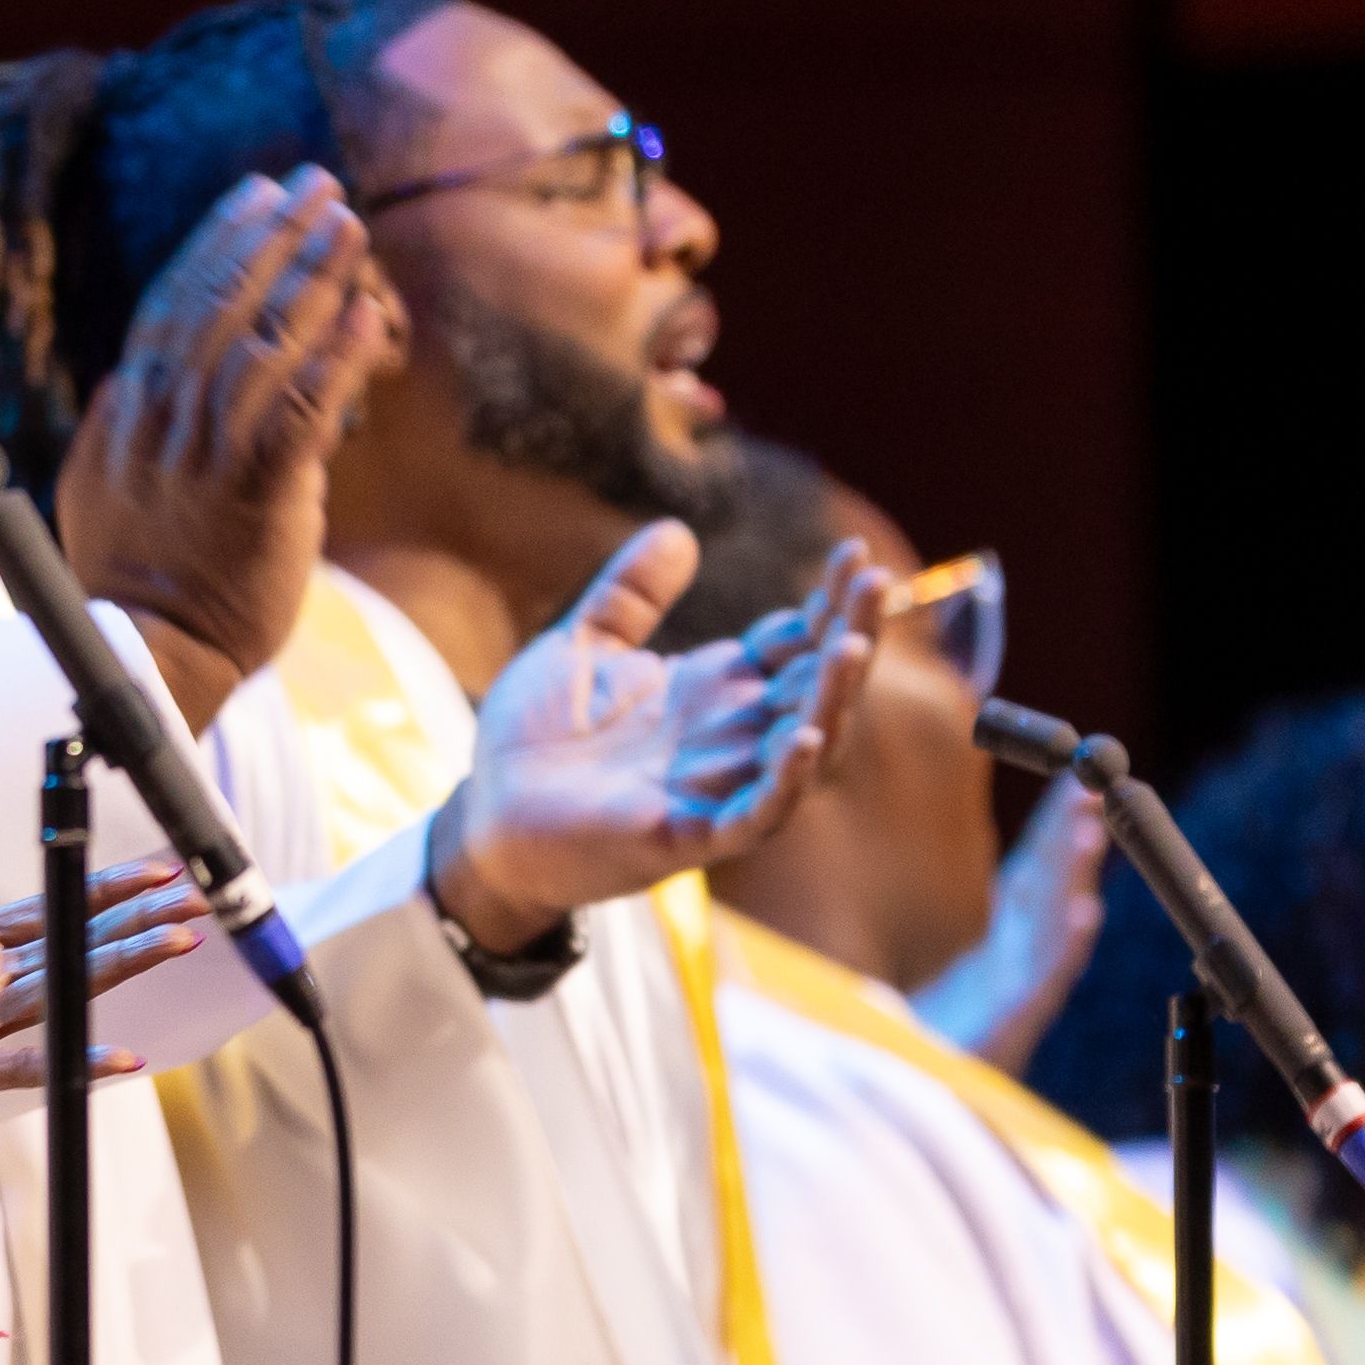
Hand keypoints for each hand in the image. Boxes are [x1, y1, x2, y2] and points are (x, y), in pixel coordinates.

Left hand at [0, 828, 215, 1228]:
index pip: (37, 911)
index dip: (94, 889)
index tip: (152, 869)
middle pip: (66, 944)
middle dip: (131, 919)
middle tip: (193, 897)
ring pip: (58, 989)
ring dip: (119, 966)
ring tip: (177, 940)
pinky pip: (18, 1066)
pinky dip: (69, 1060)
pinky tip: (120, 1054)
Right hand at [51, 169, 389, 730]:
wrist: (153, 653)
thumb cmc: (134, 578)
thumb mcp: (104, 484)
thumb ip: (122, 424)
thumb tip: (130, 374)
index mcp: (129, 408)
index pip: (176, 300)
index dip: (219, 241)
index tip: (257, 195)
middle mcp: (164, 417)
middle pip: (222, 302)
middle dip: (272, 235)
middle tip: (317, 182)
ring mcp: (208, 452)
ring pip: (264, 341)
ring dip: (310, 275)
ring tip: (349, 224)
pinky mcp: (258, 491)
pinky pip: (305, 410)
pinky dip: (338, 357)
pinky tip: (368, 312)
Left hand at [430, 529, 877, 949]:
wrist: (485, 815)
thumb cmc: (533, 738)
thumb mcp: (581, 648)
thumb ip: (630, 595)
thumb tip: (678, 529)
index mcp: (711, 690)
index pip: (793, 642)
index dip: (829, 603)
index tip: (855, 554)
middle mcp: (727, 736)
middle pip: (813, 685)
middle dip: (850, 635)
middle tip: (878, 582)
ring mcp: (714, 787)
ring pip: (801, 747)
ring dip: (831, 700)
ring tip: (852, 647)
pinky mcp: (687, 835)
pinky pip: (755, 813)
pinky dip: (785, 781)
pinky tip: (802, 737)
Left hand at [913, 773, 1106, 1070]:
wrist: (920, 1104)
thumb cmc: (947, 1040)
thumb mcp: (968, 971)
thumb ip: (996, 928)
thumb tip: (1017, 865)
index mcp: (1009, 945)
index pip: (1040, 872)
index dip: (1060, 826)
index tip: (1080, 779)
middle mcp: (1020, 965)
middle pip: (1054, 890)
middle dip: (1075, 838)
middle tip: (1095, 787)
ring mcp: (1019, 996)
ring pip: (1055, 927)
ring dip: (1076, 877)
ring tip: (1092, 832)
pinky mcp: (1010, 1029)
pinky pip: (1043, 983)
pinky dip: (1065, 947)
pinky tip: (1084, 914)